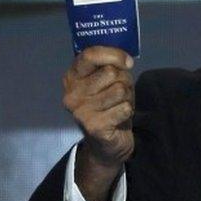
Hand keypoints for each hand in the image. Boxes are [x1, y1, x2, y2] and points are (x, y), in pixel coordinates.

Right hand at [62, 46, 134, 200]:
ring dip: (127, 97)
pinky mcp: (93, 127)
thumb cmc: (108, 106)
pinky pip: (124, 108)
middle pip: (110, 72)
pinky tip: (119, 118)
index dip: (114, 54)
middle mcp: (71, 94)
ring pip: (119, 89)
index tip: (128, 63)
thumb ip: (111, 66)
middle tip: (121, 93)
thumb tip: (126, 61)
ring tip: (119, 105)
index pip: (90, 55)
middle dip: (124, 80)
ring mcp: (80, 112)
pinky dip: (128, 111)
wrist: (106, 145)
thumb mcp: (107, 82)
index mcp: (72, 78)